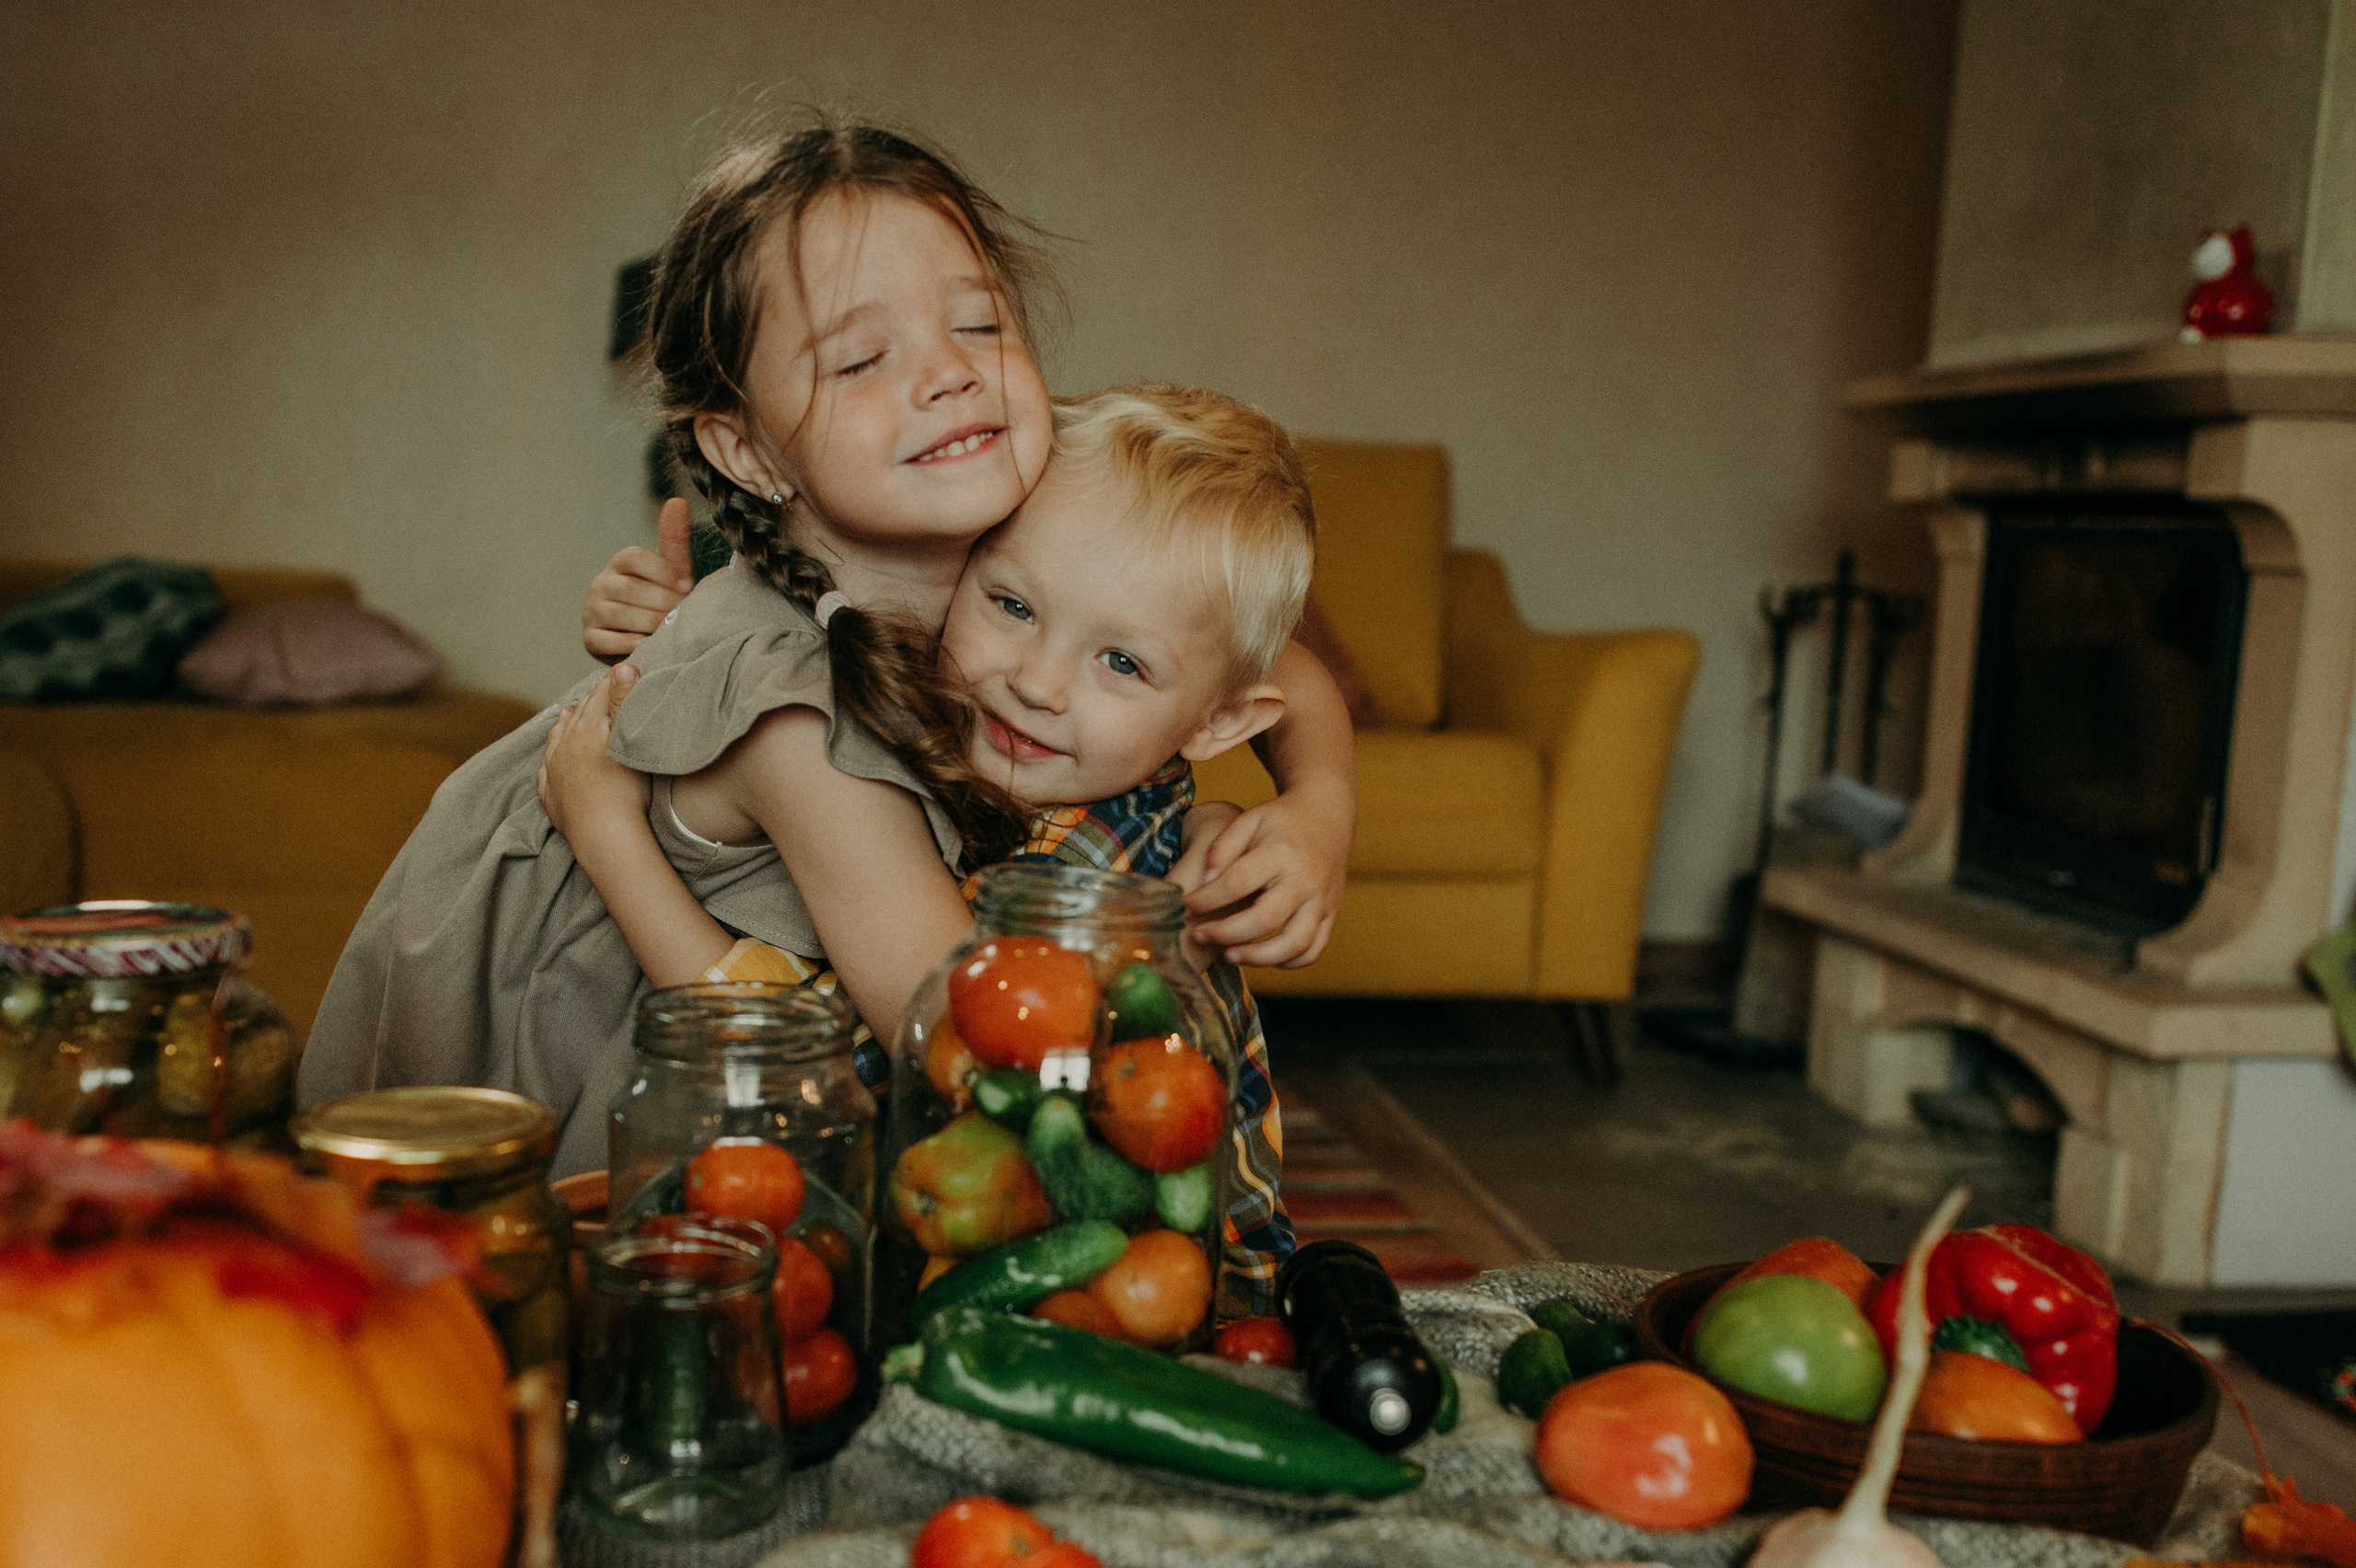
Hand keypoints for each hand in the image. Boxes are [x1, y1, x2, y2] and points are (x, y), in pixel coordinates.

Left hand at [537, 663, 649, 839]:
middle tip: (599, 691)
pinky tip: (551, 760)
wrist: (605, 835)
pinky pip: (546, 773)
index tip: (620, 674)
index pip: (597, 698)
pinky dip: (550, 760)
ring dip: (563, 725)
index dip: (610, 684)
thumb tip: (623, 664)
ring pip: (555, 740)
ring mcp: (554, 773)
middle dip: (587, 702)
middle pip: (576, 716)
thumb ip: (623, 700)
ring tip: (566, 714)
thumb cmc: (624, 787)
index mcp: (584, 730)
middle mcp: (563, 747)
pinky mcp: (552, 798)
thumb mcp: (627, 739)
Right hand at [584, 497, 694, 662]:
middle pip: (630, 589)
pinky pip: (605, 641)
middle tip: (684, 615)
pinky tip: (646, 646)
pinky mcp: (590, 638)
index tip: (688, 586)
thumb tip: (678, 501)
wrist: (647, 638)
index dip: (662, 571)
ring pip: (619, 615)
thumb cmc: (661, 599)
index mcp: (621, 563)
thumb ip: (674, 541)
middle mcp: (601, 583)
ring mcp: (592, 611)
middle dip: (662, 602)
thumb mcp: (671, 572)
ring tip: (671, 631)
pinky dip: (627, 645)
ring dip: (649, 624)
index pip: (635, 557)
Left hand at [1179, 792, 1349, 968]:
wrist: (1328, 817)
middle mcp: (1305, 879)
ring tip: (1229, 955)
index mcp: (1281, 852)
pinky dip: (1288, 962)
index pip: (1237, 883)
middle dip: (1226, 933)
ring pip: (1296, 943)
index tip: (1185, 905)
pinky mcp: (1331, 915)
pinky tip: (1262, 956)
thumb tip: (1205, 883)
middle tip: (1199, 935)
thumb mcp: (1249, 819)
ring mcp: (1321, 900)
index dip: (1206, 899)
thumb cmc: (1281, 821)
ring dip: (1259, 958)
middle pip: (1266, 919)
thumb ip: (1223, 848)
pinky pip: (1313, 950)